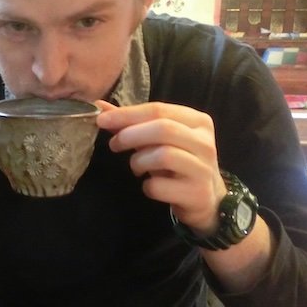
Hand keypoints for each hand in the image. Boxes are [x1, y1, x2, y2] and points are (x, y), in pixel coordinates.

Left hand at [96, 100, 225, 235]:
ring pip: (163, 156)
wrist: (206, 199)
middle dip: (130, 135)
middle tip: (114, 144)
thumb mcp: (158, 140)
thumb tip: (101, 108)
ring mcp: (203, 168)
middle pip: (163, 129)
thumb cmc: (177, 163)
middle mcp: (204, 142)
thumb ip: (132, 123)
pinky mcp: (196, 193)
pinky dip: (147, 186)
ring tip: (137, 167)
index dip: (127, 113)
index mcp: (197, 121)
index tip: (101, 119)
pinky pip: (160, 186)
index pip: (159, 109)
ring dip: (138, 162)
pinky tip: (151, 186)